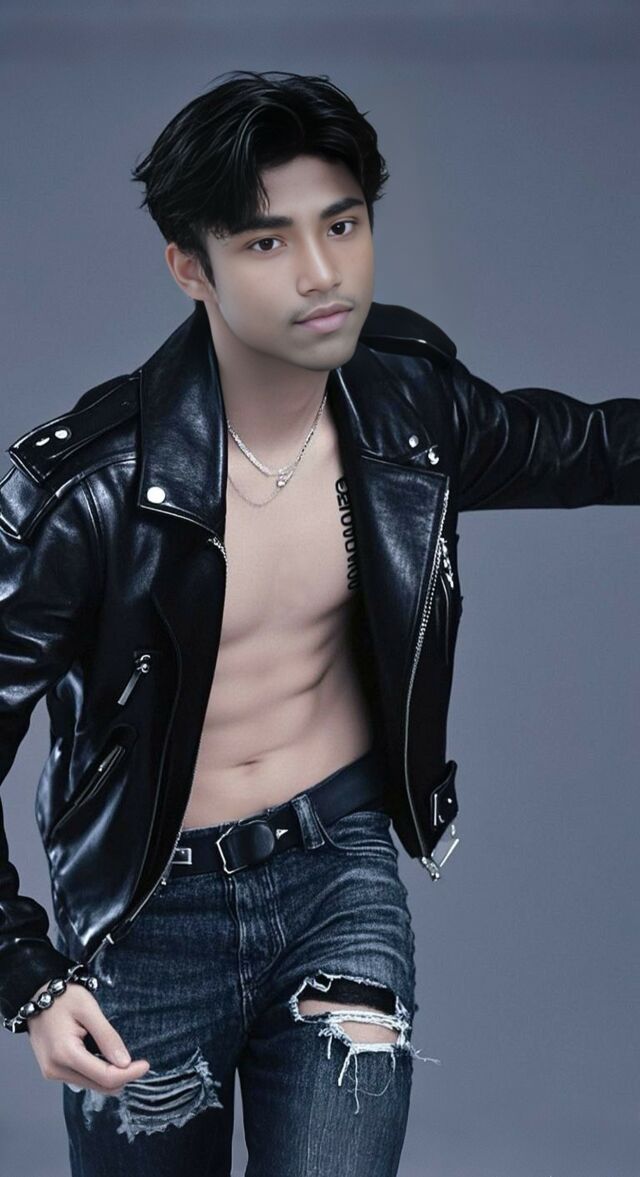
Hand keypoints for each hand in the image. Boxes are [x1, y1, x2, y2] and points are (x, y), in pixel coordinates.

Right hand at [26, 979, 149, 1094]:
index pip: (104, 1077)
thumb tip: (125, 1063)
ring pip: (90, 1085)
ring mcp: (52, 1072)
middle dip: (122, 1077)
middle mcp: (56, 1069)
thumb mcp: (89, 1010)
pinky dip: (96, 1073)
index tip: (146, 1064)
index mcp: (65, 1054)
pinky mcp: (52, 1071)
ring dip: (109, 1076)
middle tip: (137, 1063)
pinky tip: (103, 1057)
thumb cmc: (64, 998)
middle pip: (98, 1086)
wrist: (36, 995)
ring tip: (119, 1057)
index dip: (129, 1074)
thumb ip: (107, 1036)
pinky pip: (81, 1079)